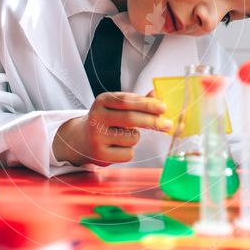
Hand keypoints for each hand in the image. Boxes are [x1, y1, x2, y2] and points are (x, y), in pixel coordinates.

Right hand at [53, 92, 171, 166]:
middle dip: (152, 121)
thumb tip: (156, 94)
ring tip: (124, 136)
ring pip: (132, 138)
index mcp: (102, 101)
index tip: (163, 108)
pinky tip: (118, 147)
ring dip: (136, 137)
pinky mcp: (100, 155)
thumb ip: (137, 101)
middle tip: (167, 125)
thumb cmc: (106, 120)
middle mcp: (96, 117)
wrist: (81, 139)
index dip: (147, 104)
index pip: (127, 100)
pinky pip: (128, 153)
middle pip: (130, 119)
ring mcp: (97, 137)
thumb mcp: (117, 106)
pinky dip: (129, 151)